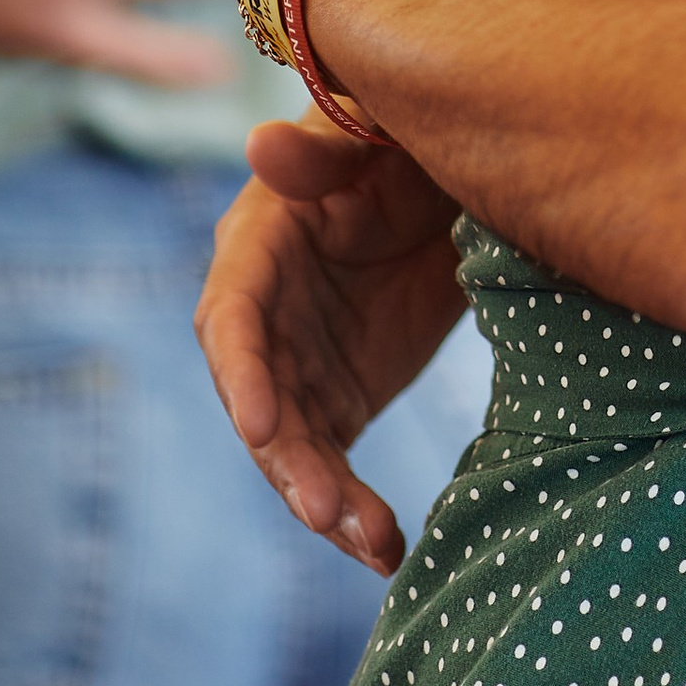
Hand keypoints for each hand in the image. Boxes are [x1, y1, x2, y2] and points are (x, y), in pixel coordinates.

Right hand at [197, 123, 465, 571]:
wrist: (451, 180)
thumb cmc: (402, 140)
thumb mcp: (374, 133)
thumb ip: (324, 151)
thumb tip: (259, 144)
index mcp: (260, 245)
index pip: (233, 315)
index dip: (242, 372)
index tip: (262, 424)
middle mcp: (265, 318)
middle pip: (258, 401)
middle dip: (287, 460)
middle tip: (323, 510)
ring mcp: (298, 368)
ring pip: (294, 449)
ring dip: (324, 500)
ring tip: (373, 542)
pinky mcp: (335, 404)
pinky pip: (332, 469)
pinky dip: (353, 515)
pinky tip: (388, 552)